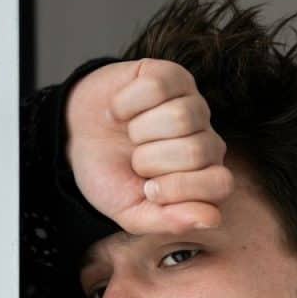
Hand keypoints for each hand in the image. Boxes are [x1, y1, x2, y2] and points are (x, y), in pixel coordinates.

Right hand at [65, 58, 232, 234]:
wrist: (76, 138)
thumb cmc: (110, 176)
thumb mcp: (133, 213)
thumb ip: (171, 221)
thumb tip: (211, 218)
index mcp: (205, 176)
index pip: (220, 184)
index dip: (179, 189)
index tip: (148, 190)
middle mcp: (207, 139)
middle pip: (196, 151)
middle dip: (152, 160)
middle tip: (136, 160)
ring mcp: (193, 104)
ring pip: (180, 116)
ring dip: (140, 130)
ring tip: (130, 134)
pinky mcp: (171, 75)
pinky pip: (157, 87)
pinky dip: (126, 103)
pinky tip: (121, 111)